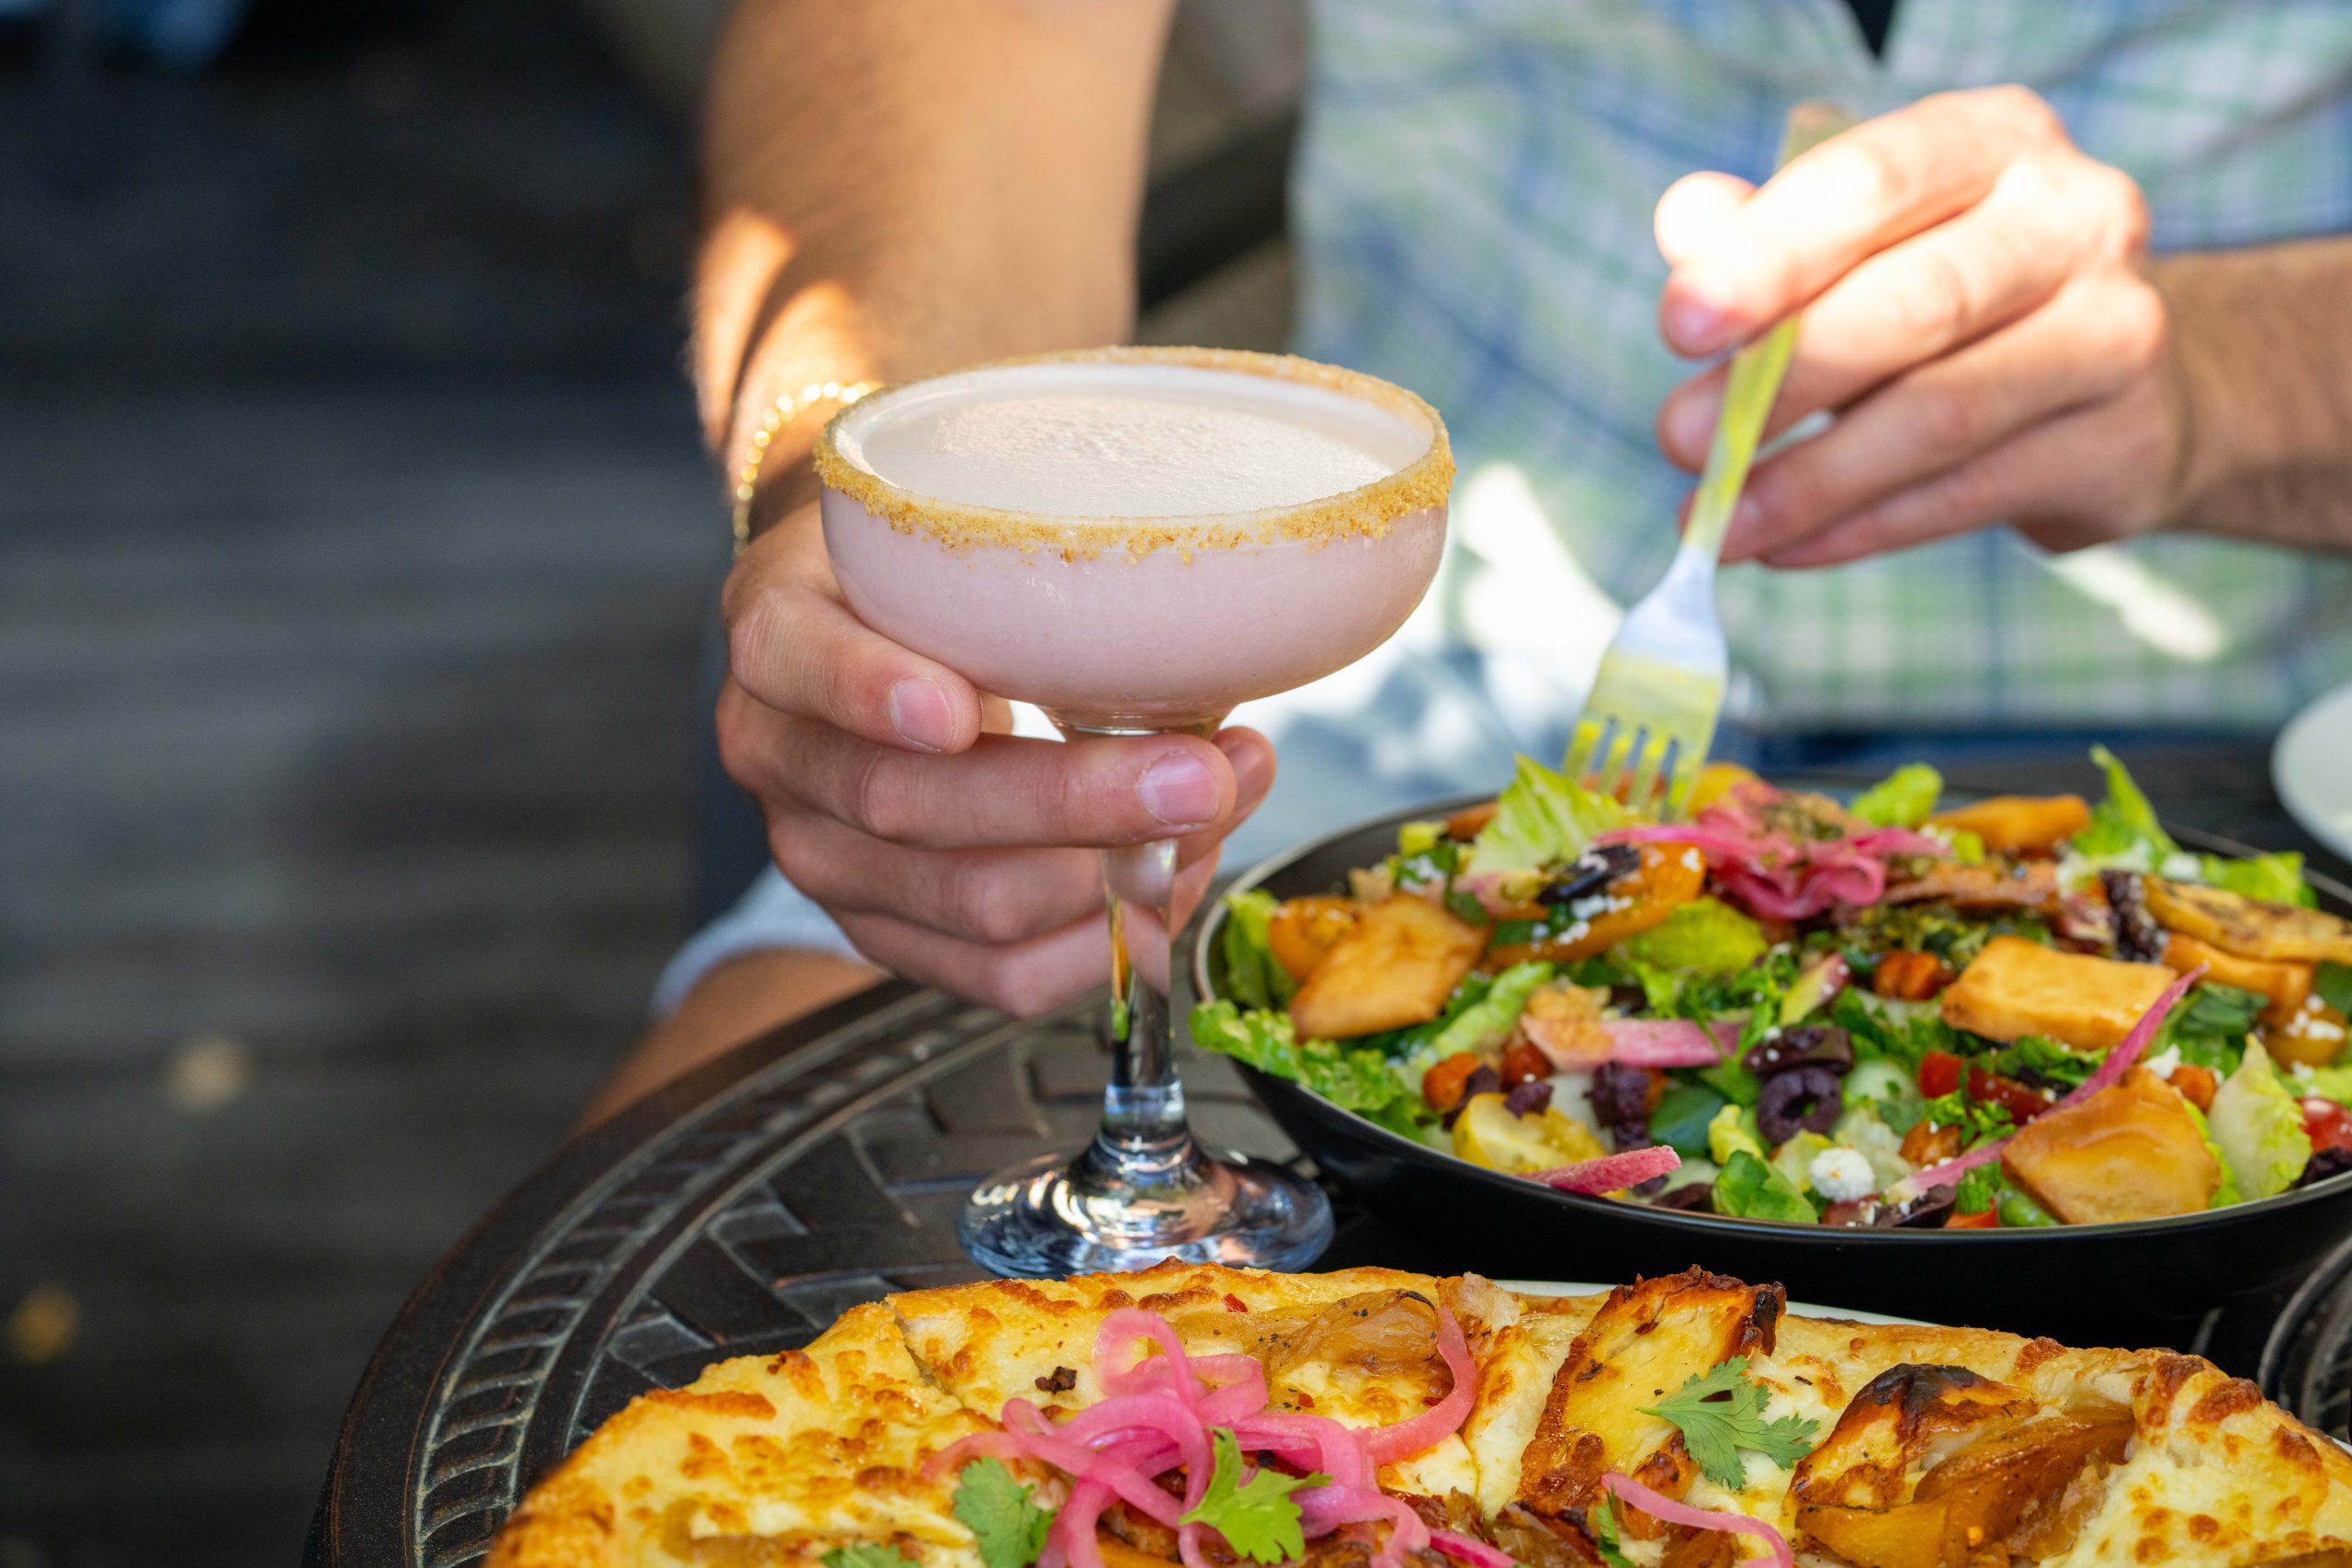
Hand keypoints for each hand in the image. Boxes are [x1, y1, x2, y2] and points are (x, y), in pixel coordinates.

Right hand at [716, 504, 1274, 1015]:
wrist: (872, 635)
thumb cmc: (927, 578)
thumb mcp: (938, 535)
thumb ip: (1004, 564)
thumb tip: (1185, 602)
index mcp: (776, 639)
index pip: (796, 661)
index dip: (870, 690)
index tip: (957, 708)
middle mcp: (781, 761)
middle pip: (913, 807)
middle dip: (1078, 801)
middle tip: (1201, 773)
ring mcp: (828, 863)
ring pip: (977, 903)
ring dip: (1123, 872)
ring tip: (1221, 804)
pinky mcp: (889, 936)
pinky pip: (1005, 976)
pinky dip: (1110, 937)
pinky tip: (1175, 878)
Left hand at [1654, 86, 2188, 565]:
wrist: (2127, 379)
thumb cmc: (1955, 292)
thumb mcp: (1865, 240)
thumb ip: (1771, 232)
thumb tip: (1686, 222)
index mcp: (1996, 140)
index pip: (1872, 180)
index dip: (1769, 256)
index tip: (1680, 325)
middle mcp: (2075, 217)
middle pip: (1916, 303)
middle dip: (1783, 378)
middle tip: (1681, 438)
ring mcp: (2116, 330)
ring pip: (1942, 414)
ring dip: (1811, 479)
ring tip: (1717, 522)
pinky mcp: (2124, 442)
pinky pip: (1967, 495)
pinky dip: (1859, 529)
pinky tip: (1783, 547)